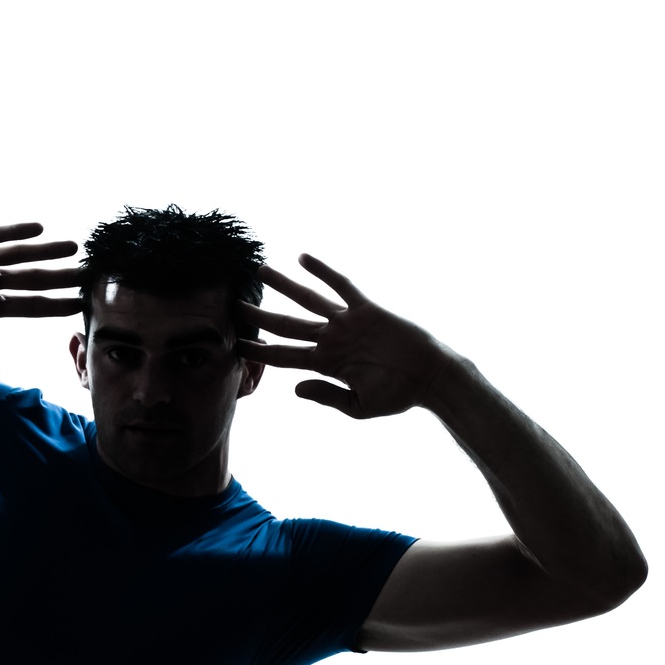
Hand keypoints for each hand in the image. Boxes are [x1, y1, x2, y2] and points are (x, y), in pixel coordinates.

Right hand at [0, 222, 80, 384]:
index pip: (29, 306)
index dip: (55, 305)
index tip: (80, 305)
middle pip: (32, 280)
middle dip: (61, 277)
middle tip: (90, 273)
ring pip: (18, 256)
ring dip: (45, 252)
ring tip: (73, 247)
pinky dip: (14, 232)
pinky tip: (37, 228)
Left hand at [237, 255, 459, 417]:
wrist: (431, 377)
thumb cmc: (399, 395)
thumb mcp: (359, 406)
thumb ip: (326, 396)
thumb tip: (295, 389)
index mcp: (325, 365)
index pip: (283, 356)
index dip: (258, 351)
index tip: (234, 345)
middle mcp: (331, 340)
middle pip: (285, 325)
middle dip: (258, 316)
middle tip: (233, 305)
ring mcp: (346, 323)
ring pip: (307, 300)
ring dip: (283, 285)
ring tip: (261, 270)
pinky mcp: (366, 309)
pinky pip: (341, 286)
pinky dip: (323, 271)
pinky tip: (303, 258)